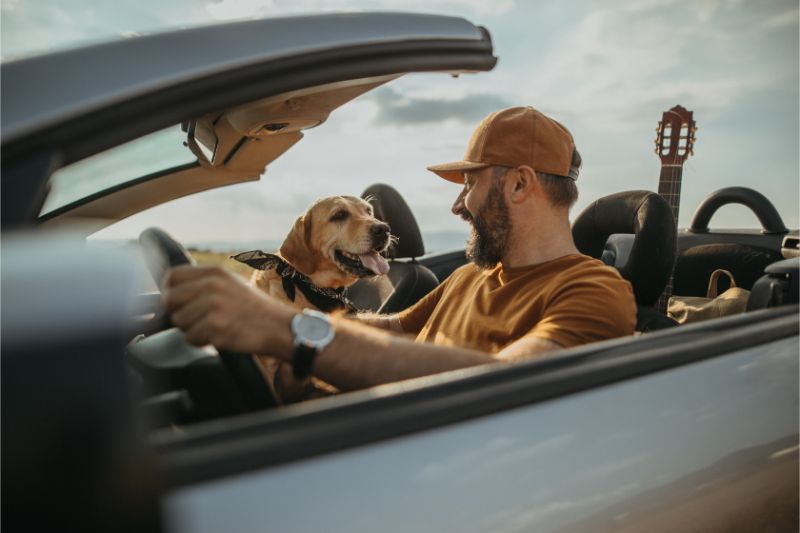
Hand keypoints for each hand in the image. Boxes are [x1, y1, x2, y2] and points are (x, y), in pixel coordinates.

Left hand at [163, 265, 293, 355]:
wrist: (278, 327)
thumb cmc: (253, 309)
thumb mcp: (230, 283)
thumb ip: (203, 283)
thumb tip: (172, 291)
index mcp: (214, 272)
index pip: (172, 276)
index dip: (170, 291)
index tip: (178, 303)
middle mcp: (212, 285)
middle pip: (170, 299)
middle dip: (178, 313)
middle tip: (196, 319)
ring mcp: (213, 306)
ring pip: (179, 321)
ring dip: (191, 329)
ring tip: (212, 328)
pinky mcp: (215, 327)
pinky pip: (190, 337)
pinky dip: (200, 342)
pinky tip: (218, 336)